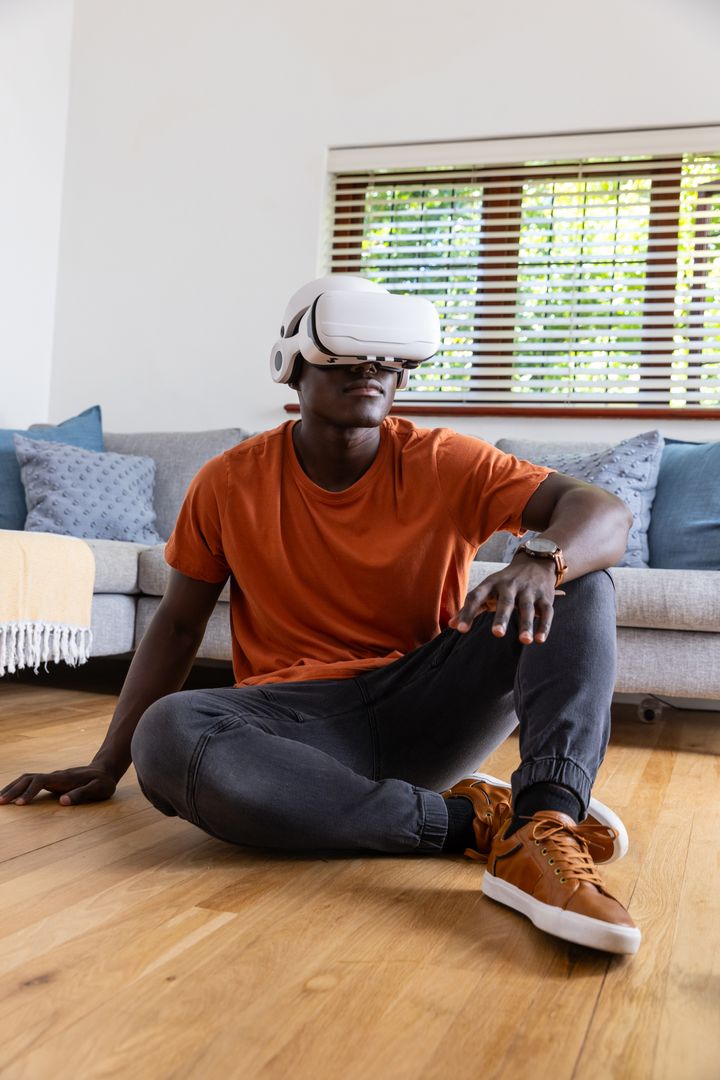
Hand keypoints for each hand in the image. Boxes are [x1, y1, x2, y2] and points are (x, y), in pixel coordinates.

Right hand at [0, 765, 117, 805]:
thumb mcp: (99, 788)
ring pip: (26, 778)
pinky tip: (10, 796)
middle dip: (13, 789)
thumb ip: (82, 794)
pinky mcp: (51, 781)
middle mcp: (55, 775)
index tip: (19, 804)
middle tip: (0, 802)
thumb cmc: (103, 782)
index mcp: (64, 777)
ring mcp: (52, 778)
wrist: (104, 770)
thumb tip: (62, 802)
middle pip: (28, 778)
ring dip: (12, 787)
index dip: (28, 792)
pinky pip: (30, 783)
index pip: (40, 781)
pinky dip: (18, 788)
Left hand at [448, 557, 558, 643]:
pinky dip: (544, 626)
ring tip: (525, 641)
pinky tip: (540, 640)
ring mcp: (529, 590)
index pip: (476, 597)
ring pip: (527, 608)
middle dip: (501, 617)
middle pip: (505, 602)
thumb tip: (451, 626)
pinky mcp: (545, 597)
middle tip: (497, 634)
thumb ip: (470, 608)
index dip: (467, 613)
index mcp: (491, 583)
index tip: (461, 630)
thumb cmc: (505, 583)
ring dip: (526, 624)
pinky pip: (546, 612)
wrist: (536, 562)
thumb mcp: (487, 590)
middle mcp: (510, 585)